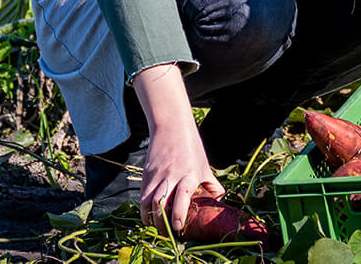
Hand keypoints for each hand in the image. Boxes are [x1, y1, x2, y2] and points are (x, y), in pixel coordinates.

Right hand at [132, 64, 223, 233]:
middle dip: (162, 223)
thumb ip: (212, 186)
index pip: (182, 198)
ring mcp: (157, 174)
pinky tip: (148, 216)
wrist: (171, 125)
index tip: (179, 228)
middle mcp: (171, 175)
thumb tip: (218, 205)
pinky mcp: (146, 173)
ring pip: (148, 201)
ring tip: (156, 228)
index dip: (178, 216)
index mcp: (190, 174)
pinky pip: (142, 194)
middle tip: (167, 234)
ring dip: (150, 218)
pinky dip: (143, 208)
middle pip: (161, 203)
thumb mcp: (205, 166)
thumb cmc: (191, 147)